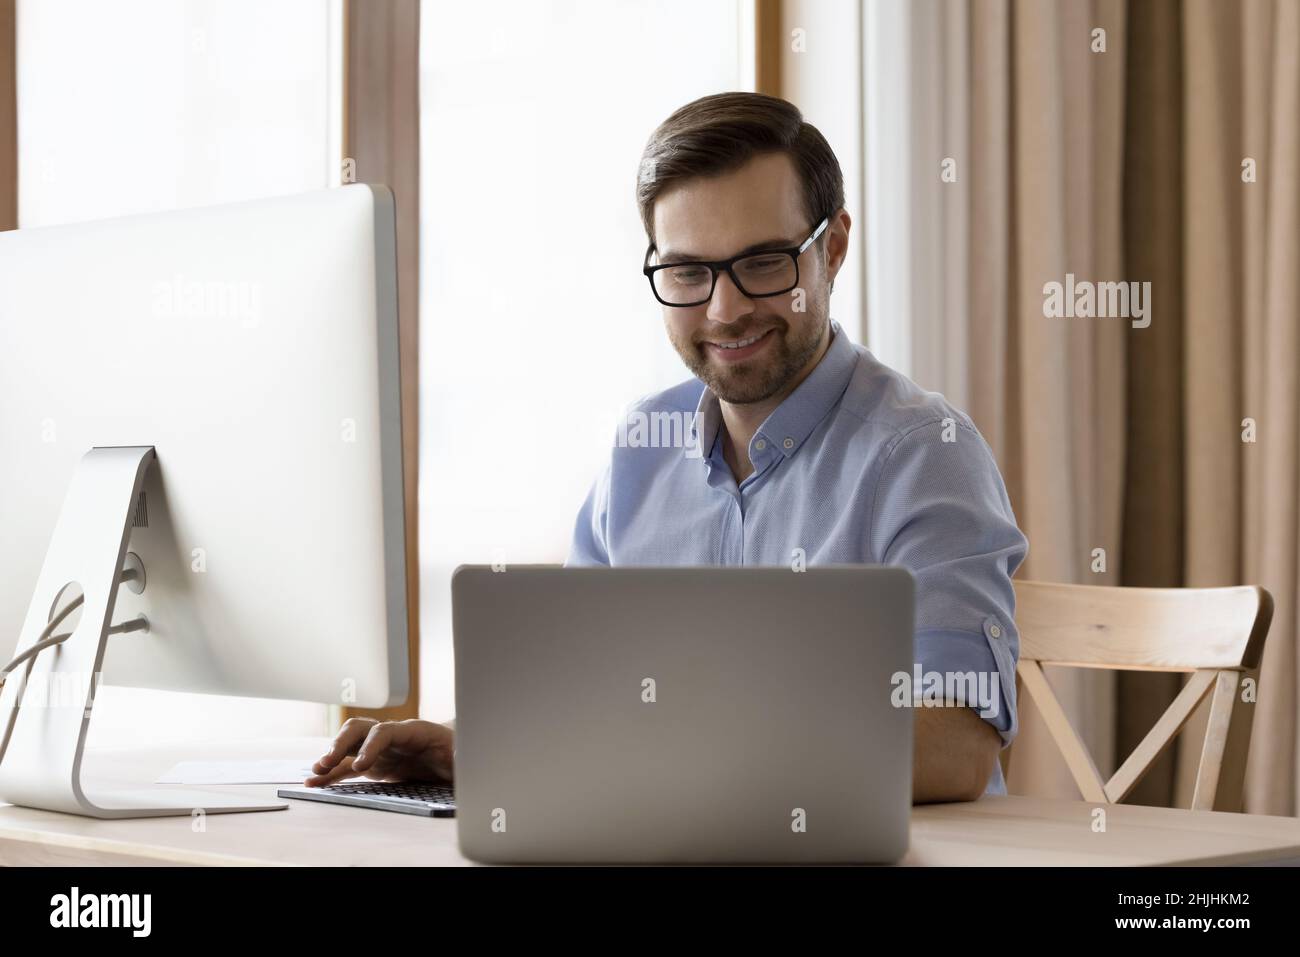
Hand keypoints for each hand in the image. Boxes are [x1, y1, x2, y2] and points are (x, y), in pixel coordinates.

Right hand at [304, 717, 454, 786]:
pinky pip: (349, 766)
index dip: (371, 746)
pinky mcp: (376, 765)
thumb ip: (459, 753)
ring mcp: (381, 749)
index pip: (386, 731)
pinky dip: (333, 774)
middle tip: (326, 762)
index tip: (361, 765)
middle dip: (341, 744)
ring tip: (314, 773)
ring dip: (331, 757)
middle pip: (360, 730)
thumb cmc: (460, 751)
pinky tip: (316, 782)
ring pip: (349, 746)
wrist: (457, 754)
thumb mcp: (463, 752)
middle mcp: (393, 736)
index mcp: (414, 731)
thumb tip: (460, 753)